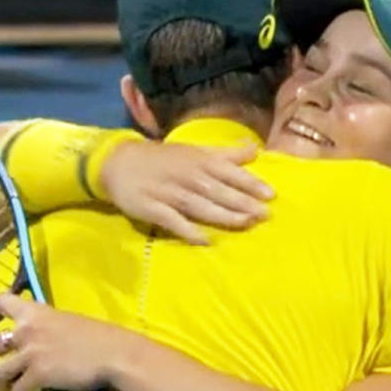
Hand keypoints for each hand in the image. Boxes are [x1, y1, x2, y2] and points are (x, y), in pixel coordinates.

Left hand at [0, 294, 130, 390]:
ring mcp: (30, 352)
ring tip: (5, 390)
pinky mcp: (37, 374)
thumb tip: (31, 349)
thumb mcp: (65, 323)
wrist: (112, 353)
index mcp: (36, 312)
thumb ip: (44, 331)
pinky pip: (19, 390)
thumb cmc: (96, 337)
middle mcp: (27, 330)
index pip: (1, 303)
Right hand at [102, 141, 274, 244]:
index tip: (271, 194)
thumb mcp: (195, 151)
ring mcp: (169, 193)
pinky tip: (204, 240)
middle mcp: (187, 176)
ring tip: (244, 223)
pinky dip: (188, 230)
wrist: (120, 162)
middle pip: (218, 191)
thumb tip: (255, 150)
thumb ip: (225, 154)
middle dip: (242, 202)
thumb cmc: (164, 158)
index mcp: (198, 161)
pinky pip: (172, 221)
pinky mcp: (152, 208)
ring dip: (223, 215)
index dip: (250, 183)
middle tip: (265, 214)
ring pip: (200, 205)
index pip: (228, 172)